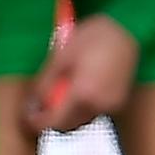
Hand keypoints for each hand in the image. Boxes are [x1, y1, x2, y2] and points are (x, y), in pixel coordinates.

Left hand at [24, 15, 138, 136]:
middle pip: (69, 126)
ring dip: (67, 115)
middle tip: (39, 106)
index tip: (27, 117)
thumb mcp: (62, 56)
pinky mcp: (119, 101)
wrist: (127, 29)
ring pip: (82, 121)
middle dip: (52, 120)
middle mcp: (99, 105)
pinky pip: (95, 112)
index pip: (55, 122)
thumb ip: (46, 83)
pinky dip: (82, 109)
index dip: (38, 123)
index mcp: (83, 94)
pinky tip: (76, 91)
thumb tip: (33, 103)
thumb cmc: (93, 37)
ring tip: (57, 96)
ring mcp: (112, 105)